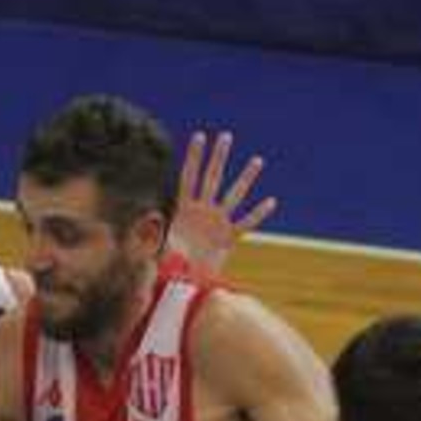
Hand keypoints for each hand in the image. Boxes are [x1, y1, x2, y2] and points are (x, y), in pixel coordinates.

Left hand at [167, 130, 277, 276]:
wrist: (183, 284)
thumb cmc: (167, 266)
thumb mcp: (156, 245)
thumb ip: (154, 232)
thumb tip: (149, 219)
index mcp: (184, 210)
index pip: (189, 177)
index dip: (194, 157)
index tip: (200, 136)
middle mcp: (202, 211)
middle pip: (212, 178)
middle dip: (219, 157)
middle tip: (226, 136)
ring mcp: (217, 223)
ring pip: (234, 196)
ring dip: (245, 178)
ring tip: (257, 160)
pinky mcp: (228, 239)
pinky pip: (245, 224)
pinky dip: (258, 214)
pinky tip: (270, 202)